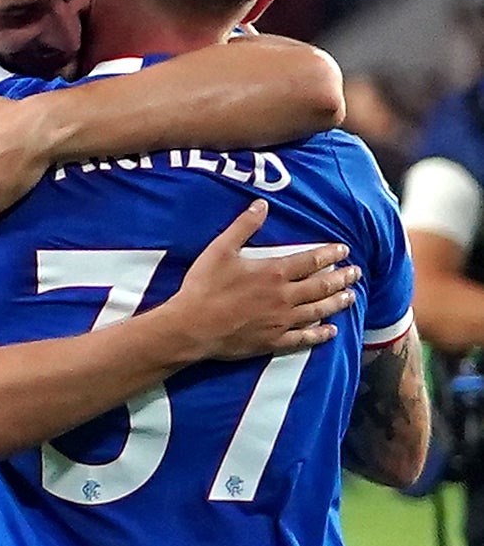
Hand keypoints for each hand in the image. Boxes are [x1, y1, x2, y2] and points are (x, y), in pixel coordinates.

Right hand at [157, 199, 352, 361]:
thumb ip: (243, 227)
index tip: (343, 250)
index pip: (311, 261)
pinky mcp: (272, 341)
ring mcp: (280, 321)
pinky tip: (330, 330)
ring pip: (318, 310)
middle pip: (321, 286)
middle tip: (355, 273)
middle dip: (341, 278)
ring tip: (350, 297)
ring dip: (337, 303)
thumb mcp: (219, 250)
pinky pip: (303, 338)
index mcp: (274, 273)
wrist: (190, 327)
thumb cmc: (203, 288)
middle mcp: (284, 297)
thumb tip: (261, 204)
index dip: (330, 254)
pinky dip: (320, 334)